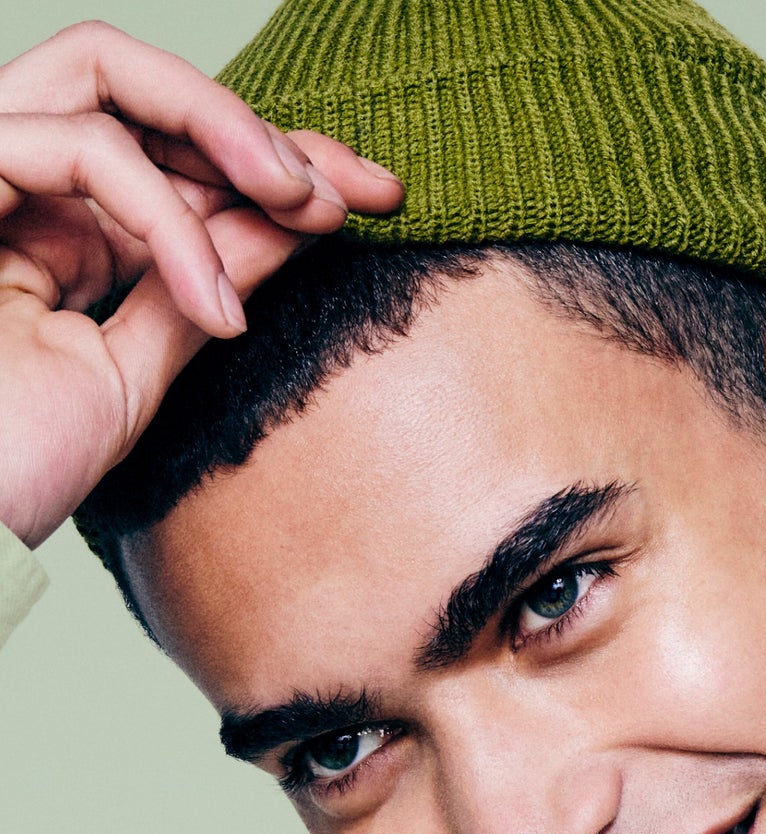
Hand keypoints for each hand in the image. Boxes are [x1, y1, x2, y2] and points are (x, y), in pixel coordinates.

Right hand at [0, 21, 403, 547]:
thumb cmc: (18, 466)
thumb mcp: (139, 367)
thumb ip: (203, 287)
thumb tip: (294, 226)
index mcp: (57, 226)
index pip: (174, 154)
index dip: (273, 160)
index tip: (372, 198)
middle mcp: (17, 184)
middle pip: (142, 91)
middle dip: (264, 131)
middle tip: (354, 193)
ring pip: (106, 76)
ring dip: (230, 137)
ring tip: (311, 215)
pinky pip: (83, 149)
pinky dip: (169, 219)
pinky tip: (216, 307)